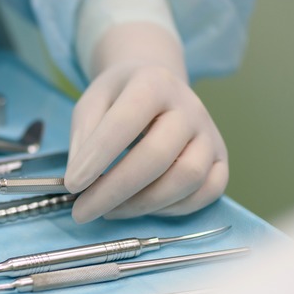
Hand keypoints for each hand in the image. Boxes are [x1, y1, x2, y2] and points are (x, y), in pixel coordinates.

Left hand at [65, 24, 227, 222]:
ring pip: (187, 178)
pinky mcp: (221, 158)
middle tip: (83, 210)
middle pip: (157, 156)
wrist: (157, 85)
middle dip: (116, 190)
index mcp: (152, 83)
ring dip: (143, 204)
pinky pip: (208, 192)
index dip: (97, 157)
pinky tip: (141, 208)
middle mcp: (188, 107)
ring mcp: (209, 133)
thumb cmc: (119, 97)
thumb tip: (79, 178)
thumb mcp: (92, 103)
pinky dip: (173, 208)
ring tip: (109, 210)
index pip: (124, 122)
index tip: (72, 184)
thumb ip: (84, 136)